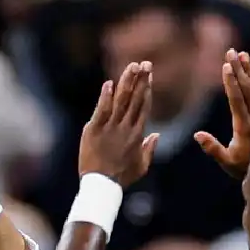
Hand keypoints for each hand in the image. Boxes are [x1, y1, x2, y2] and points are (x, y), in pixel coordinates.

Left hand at [79, 61, 158, 185]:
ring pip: (120, 100)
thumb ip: (149, 149)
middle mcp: (126, 127)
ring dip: (127, 82)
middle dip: (141, 80)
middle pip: (135, 99)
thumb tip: (156, 134)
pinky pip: (101, 109)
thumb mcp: (141, 166)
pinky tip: (110, 83)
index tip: (148, 75)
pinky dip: (106, 96)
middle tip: (145, 63)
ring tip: (132, 66)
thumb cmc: (121, 178)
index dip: (147, 89)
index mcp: (137, 134)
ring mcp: (110, 127)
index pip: (144, 106)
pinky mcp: (94, 129)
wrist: (101, 186)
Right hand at [194, 49, 249, 179]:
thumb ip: (213, 148)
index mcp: (246, 128)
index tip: (226, 66)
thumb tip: (197, 134)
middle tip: (231, 51)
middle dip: (239, 69)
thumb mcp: (227, 162)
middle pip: (248, 89)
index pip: (237, 100)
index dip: (231, 82)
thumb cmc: (245, 168)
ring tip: (243, 54)